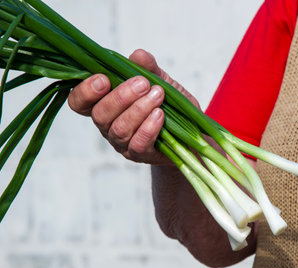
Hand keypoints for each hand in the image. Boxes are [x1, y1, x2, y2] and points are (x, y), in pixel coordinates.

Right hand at [68, 49, 199, 163]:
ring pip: (119, 129)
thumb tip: (138, 55)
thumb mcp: (160, 81)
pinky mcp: (140, 155)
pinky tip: (160, 115)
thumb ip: (148, 68)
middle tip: (143, 83)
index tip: (104, 78)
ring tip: (157, 95)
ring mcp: (122, 143)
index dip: (85, 91)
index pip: (79, 102)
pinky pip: (138, 144)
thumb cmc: (170, 105)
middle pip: (100, 115)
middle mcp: (108, 126)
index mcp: (105, 104)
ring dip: (138, 109)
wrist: (191, 133)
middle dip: (121, 97)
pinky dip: (148, 128)